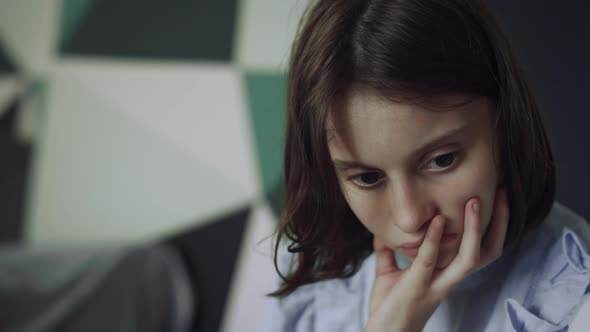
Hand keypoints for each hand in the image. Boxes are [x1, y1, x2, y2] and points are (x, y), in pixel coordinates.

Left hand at [364, 188, 508, 331]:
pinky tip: (437, 219)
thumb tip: (380, 229)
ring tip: (475, 202)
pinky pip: (431, 260)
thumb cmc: (389, 307)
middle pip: (488, 253)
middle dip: (500, 224)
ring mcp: (436, 285)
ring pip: (469, 259)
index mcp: (447, 275)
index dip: (492, 227)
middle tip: (503, 193)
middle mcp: (449, 281)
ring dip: (475, 230)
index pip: (481, 250)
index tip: (494, 198)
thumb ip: (388, 252)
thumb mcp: (389, 275)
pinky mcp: (417, 287)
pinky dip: (435, 238)